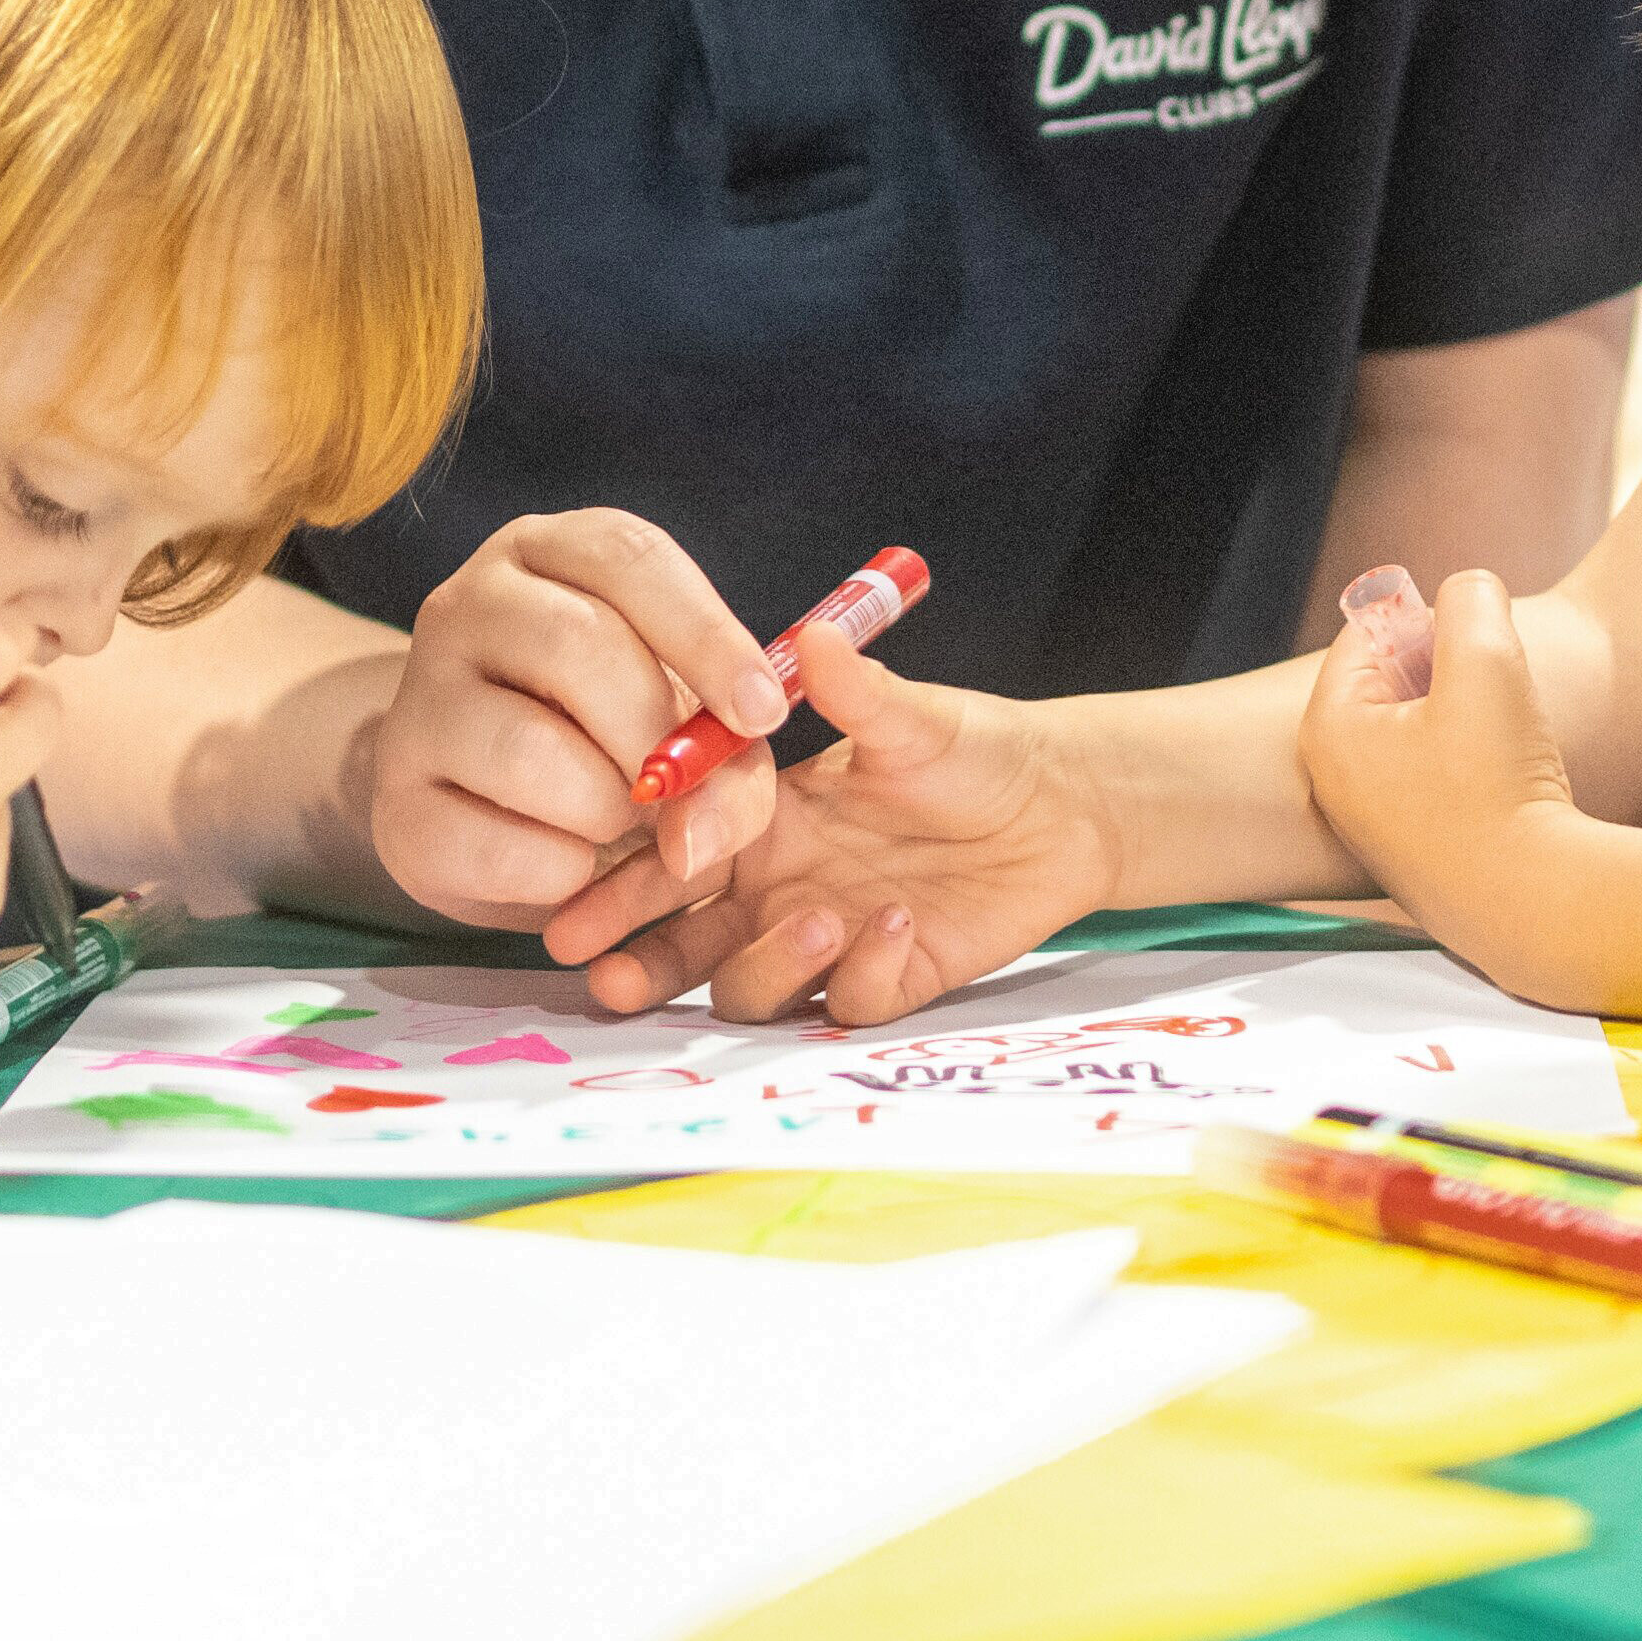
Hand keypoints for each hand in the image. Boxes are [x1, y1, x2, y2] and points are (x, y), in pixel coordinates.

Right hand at [376, 510, 802, 928]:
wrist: (480, 796)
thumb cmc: (604, 736)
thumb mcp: (680, 720)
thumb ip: (728, 760)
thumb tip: (698, 829)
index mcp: (550, 553)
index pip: (628, 558)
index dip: (706, 636)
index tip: (764, 712)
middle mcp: (469, 603)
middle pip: (577, 647)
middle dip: (653, 735)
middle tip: (681, 789)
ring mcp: (419, 697)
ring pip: (527, 749)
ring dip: (603, 808)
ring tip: (617, 824)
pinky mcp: (395, 801)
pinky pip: (489, 842)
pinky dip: (556, 871)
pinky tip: (569, 865)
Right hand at [541, 634, 1121, 1025]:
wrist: (1060, 805)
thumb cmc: (971, 750)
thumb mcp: (911, 718)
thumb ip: (858, 692)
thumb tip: (812, 637)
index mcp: (762, 822)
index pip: (671, 856)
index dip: (623, 880)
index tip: (581, 892)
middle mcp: (777, 888)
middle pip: (684, 946)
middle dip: (642, 963)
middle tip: (607, 973)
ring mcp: (826, 941)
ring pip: (751, 990)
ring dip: (768, 965)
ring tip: (817, 919)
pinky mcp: (886, 981)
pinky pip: (847, 1003)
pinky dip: (862, 975)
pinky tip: (896, 925)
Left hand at [1297, 567, 1581, 968]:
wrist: (1537, 906)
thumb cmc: (1500, 785)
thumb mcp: (1488, 660)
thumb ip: (1471, 597)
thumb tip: (1468, 591)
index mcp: (1327, 731)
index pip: (1372, 633)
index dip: (1433, 628)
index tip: (1475, 660)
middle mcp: (1335, 782)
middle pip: (1393, 680)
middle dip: (1450, 676)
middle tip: (1491, 707)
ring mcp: (1372, 825)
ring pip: (1423, 729)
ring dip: (1470, 720)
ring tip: (1504, 751)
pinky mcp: (1413, 854)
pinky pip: (1442, 779)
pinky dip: (1478, 770)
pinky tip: (1508, 790)